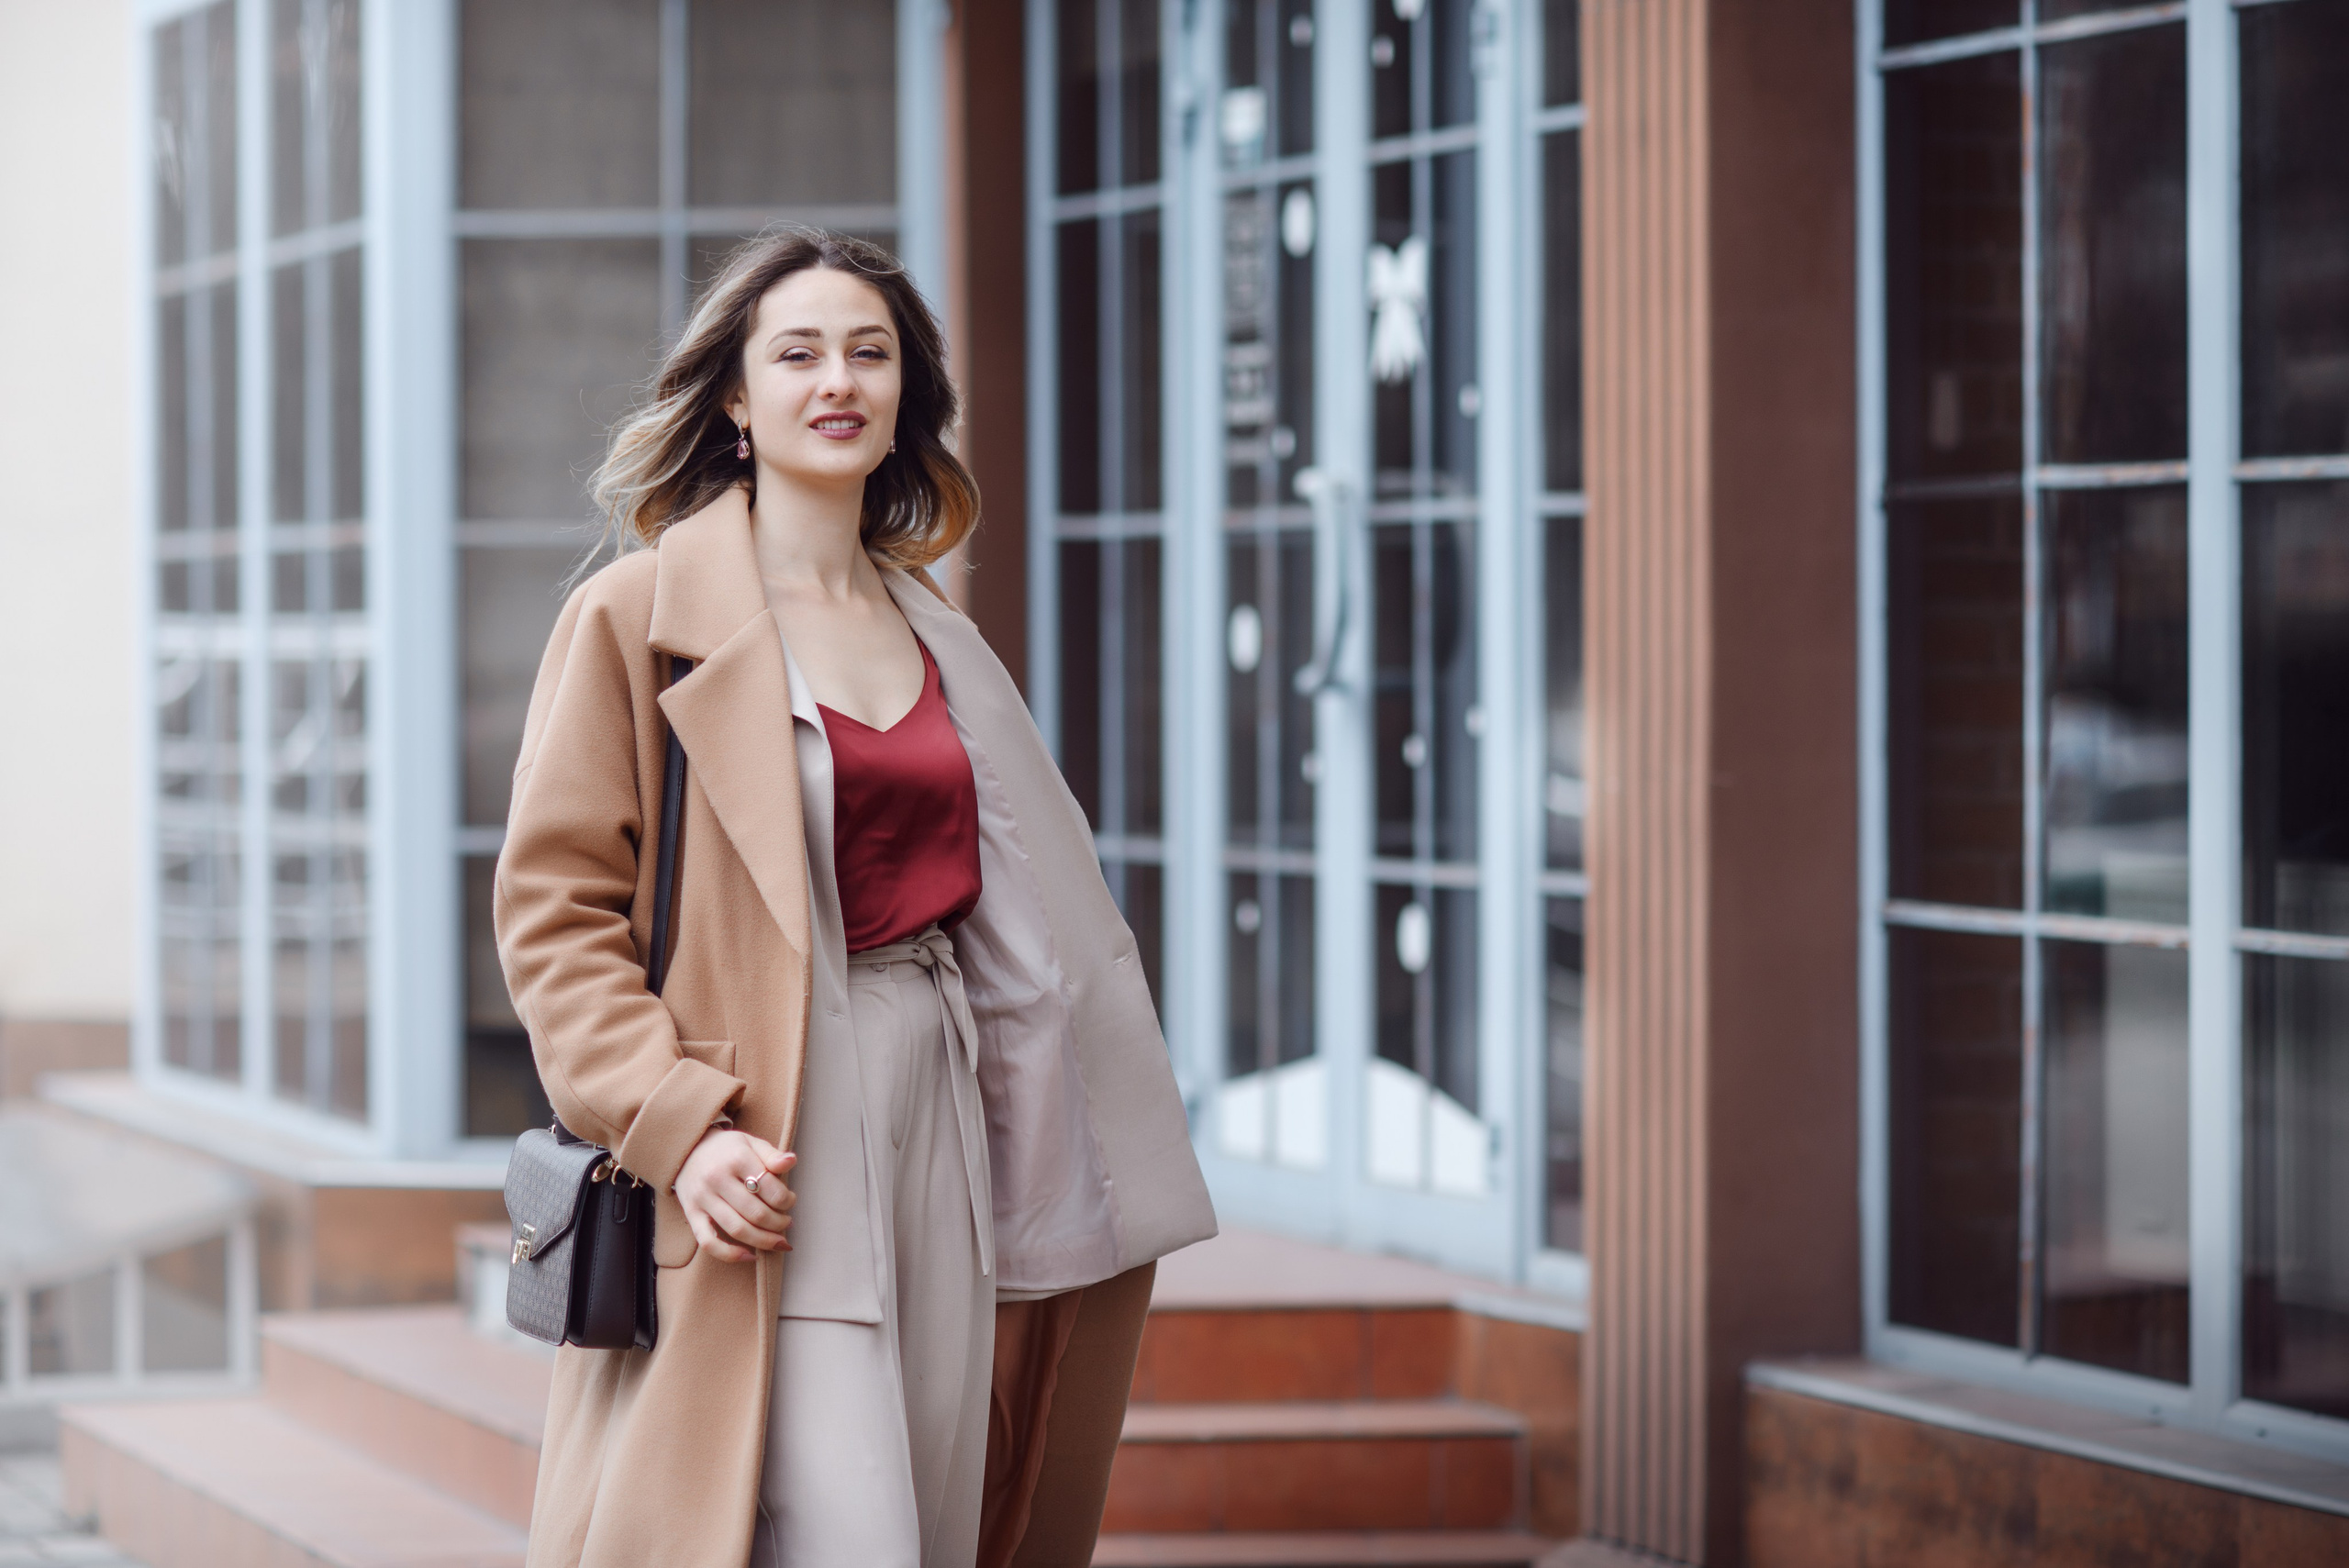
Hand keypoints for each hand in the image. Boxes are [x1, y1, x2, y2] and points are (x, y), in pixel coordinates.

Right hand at [674, 1127, 797, 1263]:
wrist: (687, 1149)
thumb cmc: (726, 1149)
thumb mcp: (750, 1142)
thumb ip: (772, 1155)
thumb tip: (791, 1161)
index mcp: (737, 1159)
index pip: (770, 1189)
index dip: (787, 1200)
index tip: (790, 1201)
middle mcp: (717, 1179)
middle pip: (756, 1213)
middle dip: (778, 1223)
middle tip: (787, 1223)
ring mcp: (703, 1198)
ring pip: (737, 1229)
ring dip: (763, 1240)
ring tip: (777, 1240)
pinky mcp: (691, 1214)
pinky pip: (708, 1242)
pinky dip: (729, 1254)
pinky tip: (749, 1255)